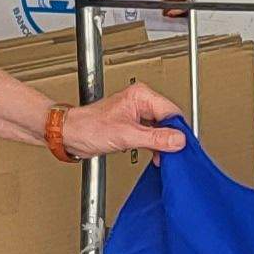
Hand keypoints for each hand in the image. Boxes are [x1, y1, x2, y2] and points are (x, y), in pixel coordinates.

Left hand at [53, 81, 186, 158]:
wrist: (70, 135)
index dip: (178, 130)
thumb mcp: (126, 135)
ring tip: (164, 157)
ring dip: (164, 144)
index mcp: (141, 96)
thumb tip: (178, 140)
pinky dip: (155, 146)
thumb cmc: (88, 128)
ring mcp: (137, 114)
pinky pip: (153, 135)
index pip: (171, 112)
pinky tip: (156, 156)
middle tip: (175, 154)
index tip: (183, 146)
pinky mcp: (133, 126)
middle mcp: (141, 102)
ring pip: (162, 129)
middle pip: (168, 120)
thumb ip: (155, 138)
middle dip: (172, 138)